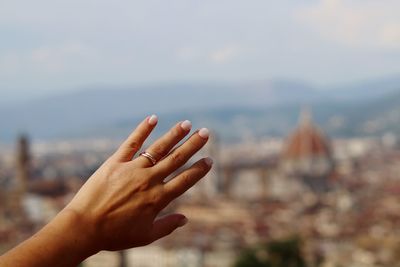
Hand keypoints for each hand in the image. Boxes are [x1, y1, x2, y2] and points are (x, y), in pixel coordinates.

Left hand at [65, 115, 212, 252]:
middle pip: (176, 159)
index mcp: (158, 199)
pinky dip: (142, 130)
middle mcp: (149, 180)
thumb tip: (185, 219)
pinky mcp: (116, 162)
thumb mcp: (145, 236)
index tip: (210, 160)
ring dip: (174, 135)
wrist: (84, 227)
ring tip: (187, 124)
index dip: (199, 169)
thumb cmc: (115, 235)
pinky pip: (131, 143)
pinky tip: (153, 118)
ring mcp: (132, 169)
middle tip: (206, 132)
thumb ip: (167, 226)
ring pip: (158, 148)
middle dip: (193, 145)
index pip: (185, 180)